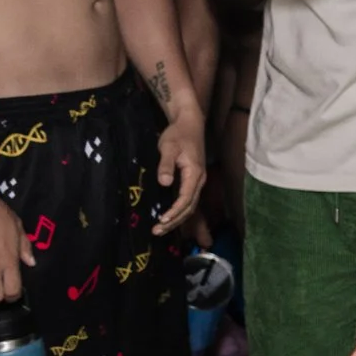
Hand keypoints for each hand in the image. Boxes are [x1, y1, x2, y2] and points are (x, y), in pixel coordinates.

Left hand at [150, 112, 205, 235]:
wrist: (189, 124)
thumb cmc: (178, 135)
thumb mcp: (169, 147)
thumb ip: (166, 165)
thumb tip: (165, 183)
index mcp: (194, 174)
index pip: (186, 199)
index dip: (174, 212)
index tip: (161, 220)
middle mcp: (199, 181)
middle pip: (189, 207)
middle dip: (175, 221)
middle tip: (157, 231)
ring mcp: (197, 181)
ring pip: (190, 206)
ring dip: (177, 219)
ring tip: (161, 228)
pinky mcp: (192, 180)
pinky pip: (188, 201)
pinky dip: (179, 211)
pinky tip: (169, 217)